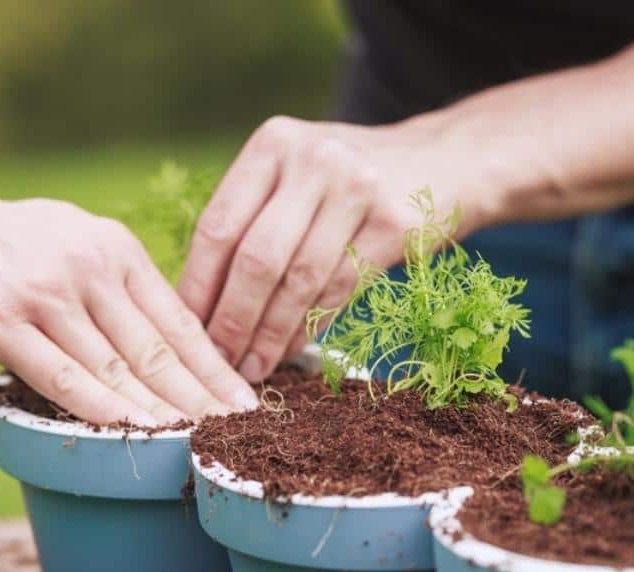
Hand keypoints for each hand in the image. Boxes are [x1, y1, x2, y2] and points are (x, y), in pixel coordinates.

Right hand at [0, 186, 258, 424]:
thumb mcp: (74, 240)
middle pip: (159, 348)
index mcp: (117, 250)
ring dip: (163, 411)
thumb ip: (115, 283)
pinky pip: (62, 374)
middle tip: (244, 434)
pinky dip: (102, 407)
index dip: (216, 367)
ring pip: (118, 366)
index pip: (179, 320)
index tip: (249, 402)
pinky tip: (134, 433)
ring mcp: (48, 295)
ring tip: (201, 444)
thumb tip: (158, 331)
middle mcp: (92, 268)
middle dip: (205, 397)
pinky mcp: (2, 322)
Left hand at [178, 115, 488, 382]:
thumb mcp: (299, 172)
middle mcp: (313, 158)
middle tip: (216, 360)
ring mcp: (358, 188)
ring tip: (252, 367)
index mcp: (274, 143)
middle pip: (255, 257)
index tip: (183, 329)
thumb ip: (253, 216)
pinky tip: (292, 349)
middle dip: (231, 319)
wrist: (450, 160)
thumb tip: (198, 300)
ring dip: (270, 334)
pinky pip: (340, 289)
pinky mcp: (395, 222)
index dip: (198, 285)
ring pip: (299, 280)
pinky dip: (310, 327)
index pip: (219, 225)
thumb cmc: (353, 179)